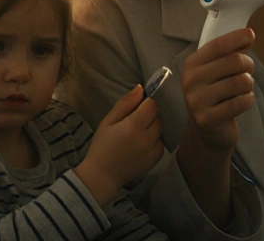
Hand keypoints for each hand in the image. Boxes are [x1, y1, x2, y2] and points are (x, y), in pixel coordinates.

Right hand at [74, 85, 164, 204]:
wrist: (103, 175)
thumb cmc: (102, 145)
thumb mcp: (108, 121)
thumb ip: (125, 104)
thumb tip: (140, 89)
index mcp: (134, 125)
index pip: (152, 105)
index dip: (147, 103)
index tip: (138, 106)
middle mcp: (147, 137)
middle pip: (158, 118)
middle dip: (149, 115)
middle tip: (134, 121)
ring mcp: (153, 150)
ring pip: (160, 130)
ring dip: (152, 128)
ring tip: (137, 134)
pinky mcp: (156, 160)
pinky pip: (161, 144)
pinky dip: (154, 141)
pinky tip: (141, 145)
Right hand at [181, 29, 255, 154]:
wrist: (207, 130)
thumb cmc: (216, 95)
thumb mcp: (218, 70)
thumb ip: (230, 52)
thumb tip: (248, 35)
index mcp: (192, 64)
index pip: (218, 45)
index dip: (237, 38)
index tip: (251, 35)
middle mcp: (190, 80)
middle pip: (234, 61)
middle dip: (248, 66)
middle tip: (247, 74)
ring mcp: (196, 100)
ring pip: (240, 82)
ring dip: (249, 85)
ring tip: (242, 90)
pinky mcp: (207, 119)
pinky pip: (241, 102)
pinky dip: (248, 100)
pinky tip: (242, 102)